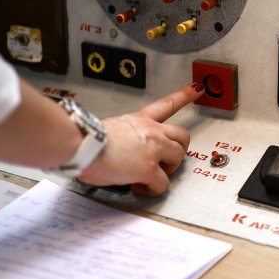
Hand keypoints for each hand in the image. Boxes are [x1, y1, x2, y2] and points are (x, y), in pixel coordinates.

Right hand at [77, 83, 204, 195]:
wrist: (81, 145)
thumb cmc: (86, 139)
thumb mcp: (109, 127)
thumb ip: (123, 136)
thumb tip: (119, 149)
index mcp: (140, 120)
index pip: (168, 104)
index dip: (185, 95)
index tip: (198, 88)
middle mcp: (151, 131)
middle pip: (183, 136)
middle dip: (178, 150)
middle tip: (166, 161)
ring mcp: (153, 150)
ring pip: (178, 158)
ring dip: (167, 170)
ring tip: (149, 176)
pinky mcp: (149, 169)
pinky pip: (162, 184)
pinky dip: (152, 190)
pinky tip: (140, 188)